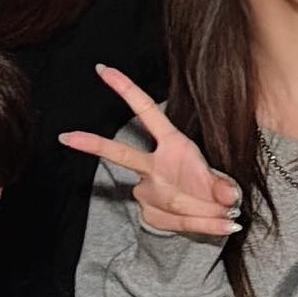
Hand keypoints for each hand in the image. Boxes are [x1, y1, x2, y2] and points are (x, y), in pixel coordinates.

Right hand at [59, 65, 240, 235]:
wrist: (204, 216)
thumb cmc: (210, 188)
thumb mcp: (221, 183)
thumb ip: (225, 188)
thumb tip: (230, 198)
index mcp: (172, 143)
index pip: (147, 112)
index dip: (126, 90)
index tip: (103, 70)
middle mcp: (153, 166)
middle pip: (121, 154)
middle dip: (94, 145)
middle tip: (68, 136)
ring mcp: (147, 191)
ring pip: (175, 203)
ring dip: (205, 213)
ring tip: (227, 217)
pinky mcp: (149, 214)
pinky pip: (179, 223)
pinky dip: (203, 226)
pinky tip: (215, 226)